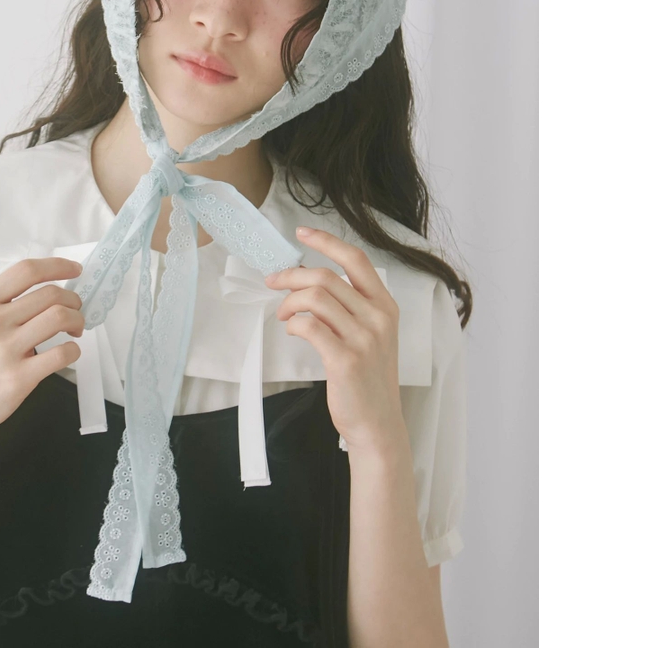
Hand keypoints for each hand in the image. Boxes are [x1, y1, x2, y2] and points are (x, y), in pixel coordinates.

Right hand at [0, 256, 85, 452]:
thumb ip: (1, 304)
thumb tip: (46, 293)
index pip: (26, 271)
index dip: (57, 266)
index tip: (75, 270)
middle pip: (50, 294)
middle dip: (73, 300)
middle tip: (75, 311)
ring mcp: (5, 350)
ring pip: (60, 317)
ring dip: (77, 320)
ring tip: (75, 330)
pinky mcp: (18, 378)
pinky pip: (62, 353)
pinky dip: (74, 350)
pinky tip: (68, 352)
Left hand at [264, 227, 407, 457]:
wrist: (377, 424)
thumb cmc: (367, 379)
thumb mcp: (371, 335)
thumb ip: (349, 308)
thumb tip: (308, 281)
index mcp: (385, 306)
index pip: (356, 259)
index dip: (326, 241)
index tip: (301, 233)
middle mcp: (377, 317)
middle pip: (325, 276)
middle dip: (291, 276)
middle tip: (274, 283)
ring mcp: (363, 338)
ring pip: (315, 297)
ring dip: (289, 302)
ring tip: (284, 315)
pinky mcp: (345, 359)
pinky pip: (309, 326)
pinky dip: (294, 324)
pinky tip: (292, 331)